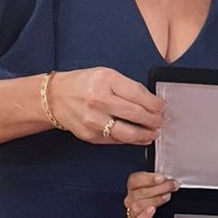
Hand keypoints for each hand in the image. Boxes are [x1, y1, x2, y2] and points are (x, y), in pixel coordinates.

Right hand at [48, 68, 164, 145]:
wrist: (55, 98)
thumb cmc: (83, 84)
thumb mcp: (106, 76)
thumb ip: (127, 87)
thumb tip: (151, 102)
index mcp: (105, 81)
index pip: (138, 94)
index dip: (154, 103)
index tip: (162, 107)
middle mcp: (98, 101)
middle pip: (135, 114)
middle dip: (153, 120)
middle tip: (161, 121)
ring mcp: (94, 121)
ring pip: (128, 133)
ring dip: (146, 134)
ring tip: (154, 133)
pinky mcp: (91, 136)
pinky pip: (117, 141)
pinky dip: (131, 141)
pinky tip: (140, 138)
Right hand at [125, 171, 177, 217]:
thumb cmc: (161, 200)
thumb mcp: (161, 188)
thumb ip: (162, 182)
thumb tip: (171, 178)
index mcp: (134, 187)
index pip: (134, 180)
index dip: (148, 178)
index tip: (161, 178)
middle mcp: (131, 200)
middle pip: (139, 193)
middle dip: (158, 188)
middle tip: (172, 186)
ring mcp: (132, 214)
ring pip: (137, 206)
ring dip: (154, 200)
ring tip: (166, 197)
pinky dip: (144, 217)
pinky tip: (152, 210)